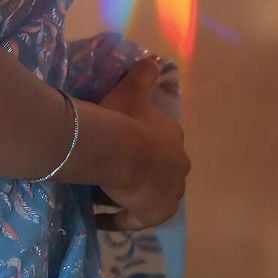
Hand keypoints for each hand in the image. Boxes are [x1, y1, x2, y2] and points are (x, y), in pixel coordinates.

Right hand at [93, 57, 189, 230]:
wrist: (119, 149)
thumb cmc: (125, 119)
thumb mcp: (132, 90)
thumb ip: (145, 74)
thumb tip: (156, 59)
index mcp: (174, 137)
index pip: (162, 142)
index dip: (144, 143)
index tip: (125, 143)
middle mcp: (178, 167)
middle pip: (160, 170)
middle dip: (144, 170)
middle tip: (116, 168)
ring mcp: (169, 194)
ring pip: (149, 194)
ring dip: (133, 193)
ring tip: (108, 191)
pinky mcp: (154, 214)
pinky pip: (133, 218)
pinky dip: (118, 218)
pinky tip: (99, 217)